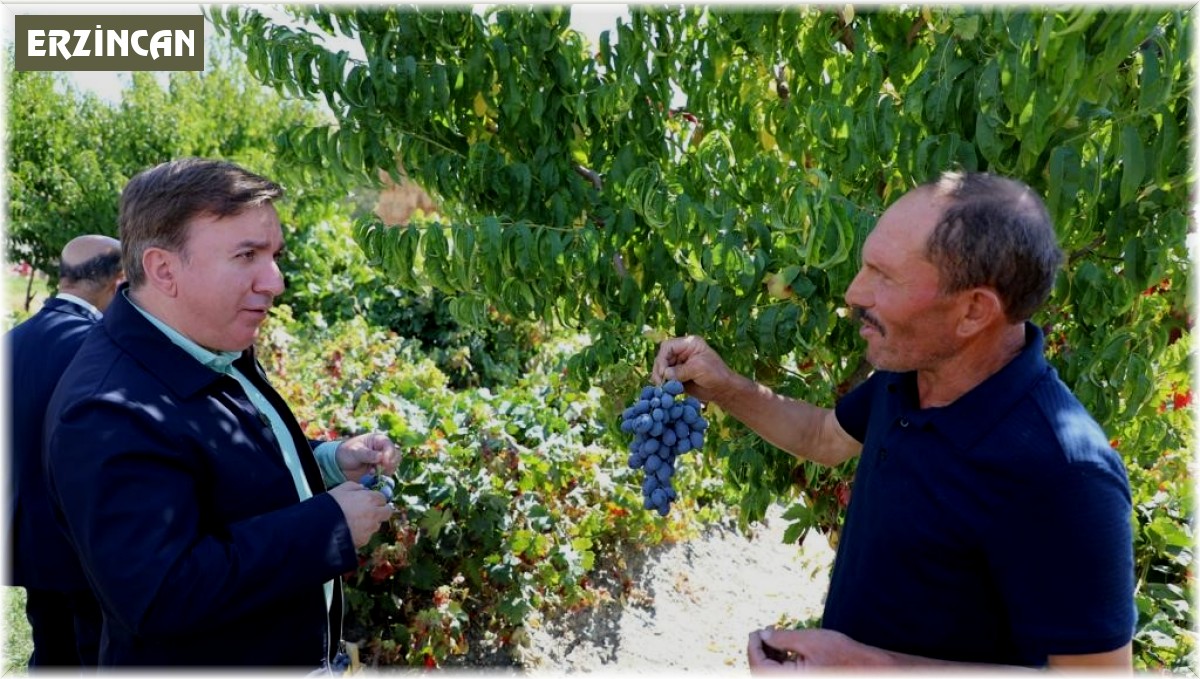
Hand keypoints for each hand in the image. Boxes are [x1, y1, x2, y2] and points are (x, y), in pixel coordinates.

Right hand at [327, 482, 394, 547]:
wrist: (322, 527)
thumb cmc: (331, 505)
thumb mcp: (341, 489)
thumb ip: (355, 487)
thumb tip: (363, 489)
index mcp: (370, 499)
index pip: (383, 498)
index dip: (376, 499)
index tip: (370, 500)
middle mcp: (374, 514)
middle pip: (387, 512)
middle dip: (381, 511)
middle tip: (371, 511)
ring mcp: (370, 529)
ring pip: (377, 525)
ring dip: (371, 522)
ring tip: (356, 522)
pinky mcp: (364, 541)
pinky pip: (367, 535)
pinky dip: (362, 533)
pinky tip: (351, 531)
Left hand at [335, 432, 396, 482]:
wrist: (340, 465)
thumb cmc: (347, 452)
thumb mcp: (355, 451)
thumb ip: (367, 454)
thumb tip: (380, 457)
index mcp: (378, 440)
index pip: (389, 446)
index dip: (389, 454)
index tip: (383, 462)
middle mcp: (383, 449)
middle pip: (395, 456)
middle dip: (389, 463)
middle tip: (378, 468)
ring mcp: (383, 460)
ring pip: (393, 466)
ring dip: (385, 471)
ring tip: (372, 472)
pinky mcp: (381, 470)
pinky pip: (387, 474)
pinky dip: (382, 476)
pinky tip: (371, 476)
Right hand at [651, 335, 741, 404]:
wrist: (723, 390)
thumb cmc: (716, 374)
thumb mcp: (699, 369)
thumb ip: (681, 371)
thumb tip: (665, 374)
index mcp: (689, 344)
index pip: (668, 346)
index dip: (662, 358)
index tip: (663, 372)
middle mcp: (682, 352)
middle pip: (662, 357)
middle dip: (659, 369)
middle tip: (661, 382)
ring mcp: (679, 363)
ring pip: (661, 367)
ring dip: (659, 377)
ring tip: (662, 387)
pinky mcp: (678, 375)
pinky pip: (665, 377)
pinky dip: (663, 383)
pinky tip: (665, 389)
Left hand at [747, 628, 892, 670]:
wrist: (867, 667)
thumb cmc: (841, 654)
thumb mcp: (808, 640)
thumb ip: (781, 638)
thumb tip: (761, 635)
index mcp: (790, 678)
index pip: (759, 667)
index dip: (753, 646)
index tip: (757, 630)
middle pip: (763, 671)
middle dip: (761, 650)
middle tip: (766, 630)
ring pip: (773, 672)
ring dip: (771, 655)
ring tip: (777, 635)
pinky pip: (784, 673)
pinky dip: (781, 661)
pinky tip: (786, 647)